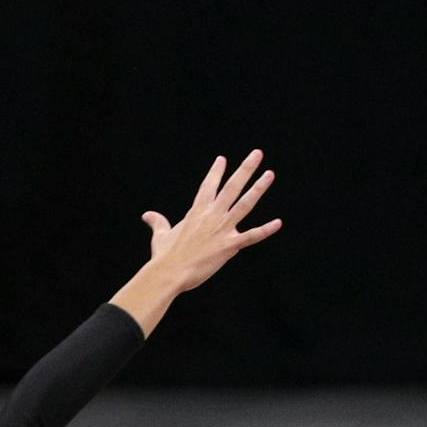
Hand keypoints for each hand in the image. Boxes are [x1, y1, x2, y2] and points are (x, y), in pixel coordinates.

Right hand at [110, 150, 281, 332]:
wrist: (169, 272)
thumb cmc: (165, 255)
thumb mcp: (161, 235)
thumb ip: (158, 222)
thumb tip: (147, 215)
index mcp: (196, 211)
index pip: (208, 185)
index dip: (216, 172)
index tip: (223, 159)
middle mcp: (212, 215)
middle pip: (232, 186)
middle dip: (245, 169)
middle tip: (257, 154)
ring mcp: (222, 229)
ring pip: (245, 204)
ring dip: (258, 188)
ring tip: (270, 174)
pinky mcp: (230, 246)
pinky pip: (252, 236)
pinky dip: (266, 230)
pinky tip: (278, 223)